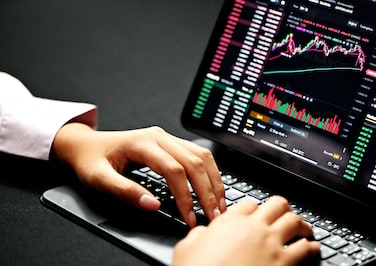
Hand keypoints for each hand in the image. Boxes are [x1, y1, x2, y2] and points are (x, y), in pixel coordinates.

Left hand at [52, 123, 225, 226]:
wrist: (87, 144)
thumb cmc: (91, 160)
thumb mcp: (99, 179)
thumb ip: (126, 192)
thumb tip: (153, 205)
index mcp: (142, 143)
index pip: (173, 170)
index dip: (185, 196)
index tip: (189, 217)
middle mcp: (158, 136)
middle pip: (193, 161)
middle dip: (206, 190)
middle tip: (213, 214)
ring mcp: (166, 137)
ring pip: (200, 155)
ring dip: (212, 180)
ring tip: (218, 203)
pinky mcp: (170, 142)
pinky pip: (197, 153)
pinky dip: (208, 171)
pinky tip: (212, 185)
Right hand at [173, 196, 320, 265]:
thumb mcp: (187, 248)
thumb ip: (198, 234)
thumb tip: (202, 232)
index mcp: (230, 222)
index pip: (249, 203)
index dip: (254, 208)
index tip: (256, 213)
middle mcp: (254, 228)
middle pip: (277, 204)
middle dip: (282, 208)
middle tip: (284, 215)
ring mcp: (271, 244)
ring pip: (295, 221)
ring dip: (301, 225)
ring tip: (304, 229)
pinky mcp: (285, 263)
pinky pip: (306, 248)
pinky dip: (312, 247)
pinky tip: (312, 249)